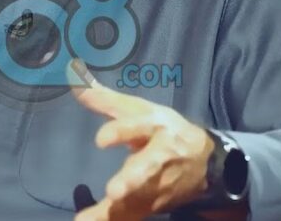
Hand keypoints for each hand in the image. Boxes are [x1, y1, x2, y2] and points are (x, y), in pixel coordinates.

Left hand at [69, 60, 213, 220]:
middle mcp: (161, 158)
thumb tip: (73, 74)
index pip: (138, 128)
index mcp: (157, 127)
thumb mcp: (140, 110)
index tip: (100, 140)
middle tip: (115, 193)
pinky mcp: (154, 205)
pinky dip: (110, 220)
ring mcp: (159, 185)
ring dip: (117, 210)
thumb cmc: (165, 129)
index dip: (121, 132)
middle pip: (147, 169)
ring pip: (138, 199)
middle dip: (132, 181)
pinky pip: (131, 216)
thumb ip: (106, 99)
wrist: (206, 162)